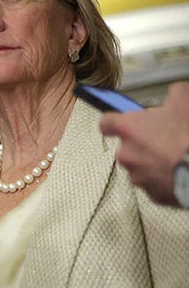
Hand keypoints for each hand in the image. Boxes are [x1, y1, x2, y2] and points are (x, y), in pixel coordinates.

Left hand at [99, 82, 188, 206]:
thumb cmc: (188, 135)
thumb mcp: (183, 102)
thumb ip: (174, 94)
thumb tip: (175, 94)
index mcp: (128, 129)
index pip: (107, 123)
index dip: (115, 121)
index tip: (122, 121)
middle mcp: (126, 154)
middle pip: (128, 146)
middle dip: (144, 143)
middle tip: (166, 139)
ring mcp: (138, 177)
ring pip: (142, 167)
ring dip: (154, 162)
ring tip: (176, 156)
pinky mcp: (152, 194)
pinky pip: (156, 184)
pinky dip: (165, 178)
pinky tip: (180, 170)